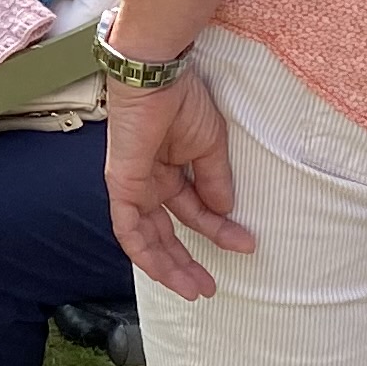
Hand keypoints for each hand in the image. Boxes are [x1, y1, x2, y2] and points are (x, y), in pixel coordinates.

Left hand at [103, 67, 253, 299]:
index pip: (193, 210)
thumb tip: (226, 213)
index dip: (217, 230)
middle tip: (208, 287)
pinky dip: (144, 252)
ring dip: (168, 265)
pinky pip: (128, 228)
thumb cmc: (183, 100)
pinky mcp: (121, 185)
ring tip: (193, 288)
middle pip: (165, 231)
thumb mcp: (210, 147)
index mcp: (169, 168)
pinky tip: (164, 270)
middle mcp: (149, 180)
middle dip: (186, 260)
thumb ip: (214, 182)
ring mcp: (133, 184)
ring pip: (146, 237)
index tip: (245, 244)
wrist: (159, 76)